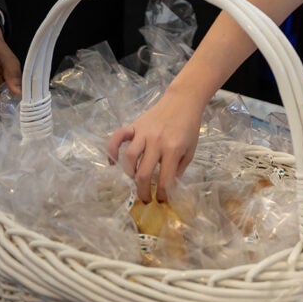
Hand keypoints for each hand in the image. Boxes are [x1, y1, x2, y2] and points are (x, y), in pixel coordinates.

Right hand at [107, 84, 207, 200]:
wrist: (182, 101)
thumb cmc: (189, 126)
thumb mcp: (191, 149)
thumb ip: (180, 168)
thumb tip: (168, 186)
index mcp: (173, 149)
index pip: (164, 179)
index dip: (162, 194)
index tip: (160, 200)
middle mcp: (156, 142)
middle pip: (143, 173)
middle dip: (142, 191)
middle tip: (144, 199)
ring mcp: (143, 133)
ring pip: (129, 158)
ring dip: (129, 174)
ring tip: (134, 180)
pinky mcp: (134, 126)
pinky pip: (117, 137)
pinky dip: (112, 150)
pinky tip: (112, 162)